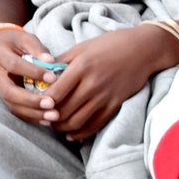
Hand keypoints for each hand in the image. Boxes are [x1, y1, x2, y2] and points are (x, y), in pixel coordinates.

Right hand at [0, 25, 58, 126]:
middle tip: (51, 104)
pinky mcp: (4, 98)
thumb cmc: (14, 42)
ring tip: (53, 116)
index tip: (53, 78)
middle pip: (9, 92)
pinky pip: (16, 110)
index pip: (15, 65)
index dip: (33, 72)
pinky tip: (47, 119)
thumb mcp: (24, 38)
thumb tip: (51, 62)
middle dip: (31, 101)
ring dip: (33, 113)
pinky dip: (32, 117)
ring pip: (12, 105)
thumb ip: (37, 48)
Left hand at [34, 24, 178, 140]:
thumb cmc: (109, 45)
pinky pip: (95, 125)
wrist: (142, 49)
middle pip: (64, 110)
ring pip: (77, 121)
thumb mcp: (82, 47)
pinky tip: (71, 133)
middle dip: (49, 117)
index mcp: (81, 67)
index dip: (42, 102)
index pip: (55, 92)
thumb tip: (41, 72)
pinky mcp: (115, 105)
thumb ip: (62, 61)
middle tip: (41, 117)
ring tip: (54, 125)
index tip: (35, 103)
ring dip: (62, 127)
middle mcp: (92, 84)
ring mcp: (105, 96)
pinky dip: (80, 133)